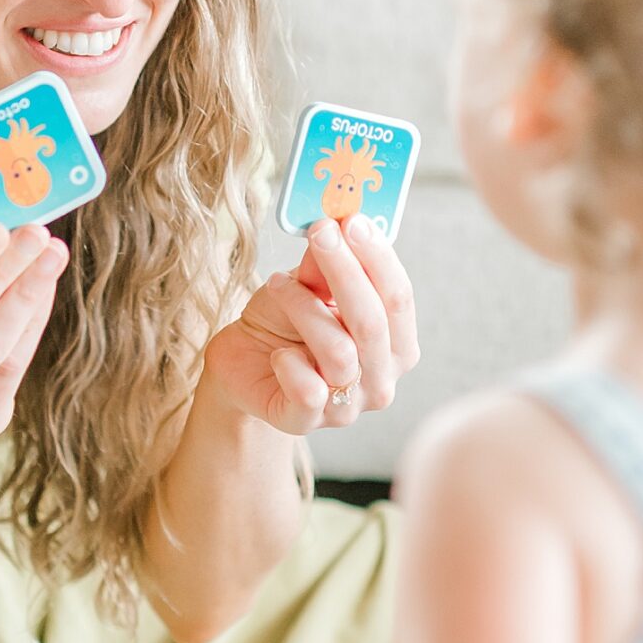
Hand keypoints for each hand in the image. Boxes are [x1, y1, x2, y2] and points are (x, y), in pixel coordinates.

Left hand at [201, 215, 419, 437]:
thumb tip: (338, 226)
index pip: (399, 299)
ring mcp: (346, 408)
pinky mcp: (305, 422)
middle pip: (374, 324)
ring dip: (303, 308)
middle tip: (320, 232)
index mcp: (395, 346)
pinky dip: (288, 362)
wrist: (243, 363)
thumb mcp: (306, 287)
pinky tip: (277, 351)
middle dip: (346, 271)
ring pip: (339, 351)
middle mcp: (381, 381)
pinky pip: (308, 391)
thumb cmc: (285, 322)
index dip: (378, 258)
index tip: (353, 220)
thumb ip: (325, 266)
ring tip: (277, 285)